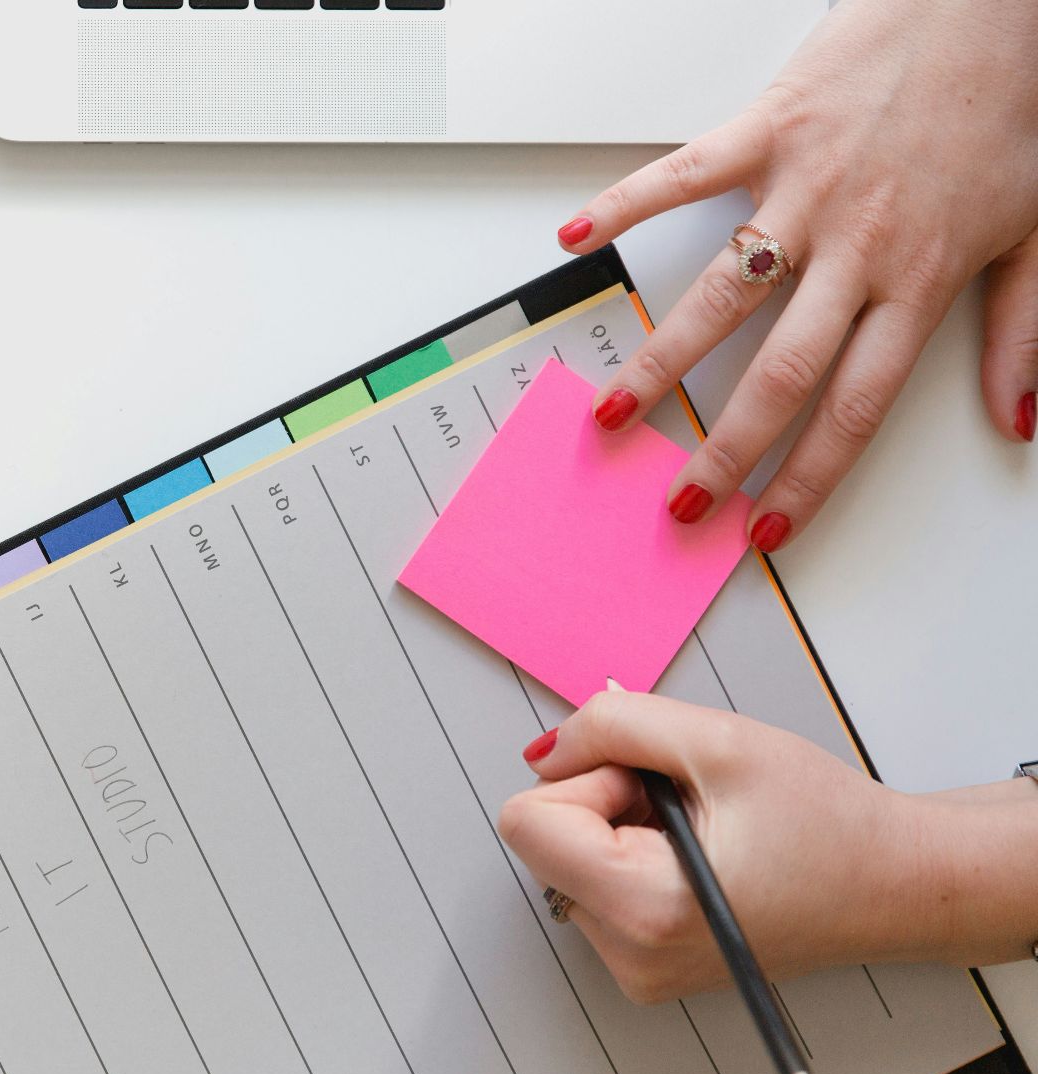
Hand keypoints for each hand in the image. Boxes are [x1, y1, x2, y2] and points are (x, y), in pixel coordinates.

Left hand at [499, 693, 945, 1003]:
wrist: (897, 884)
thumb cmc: (829, 823)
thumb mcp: (718, 740)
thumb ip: (612, 726)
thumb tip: (546, 748)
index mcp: (645, 909)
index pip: (527, 822)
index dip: (587, 779)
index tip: (654, 784)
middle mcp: (630, 954)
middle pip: (543, 839)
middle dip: (606, 801)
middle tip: (690, 805)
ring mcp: (635, 967)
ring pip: (567, 857)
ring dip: (622, 826)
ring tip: (705, 832)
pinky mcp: (643, 963)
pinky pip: (595, 883)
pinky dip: (634, 854)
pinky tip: (700, 855)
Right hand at [557, 0, 1037, 551]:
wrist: (990, 3)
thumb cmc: (1012, 105)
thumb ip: (1024, 333)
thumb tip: (1017, 419)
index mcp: (919, 278)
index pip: (855, 404)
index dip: (809, 477)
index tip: (767, 527)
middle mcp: (856, 246)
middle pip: (778, 373)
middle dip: (722, 451)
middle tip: (679, 500)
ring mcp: (803, 189)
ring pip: (720, 296)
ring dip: (660, 363)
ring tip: (614, 411)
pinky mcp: (768, 130)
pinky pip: (681, 176)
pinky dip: (622, 206)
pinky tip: (575, 239)